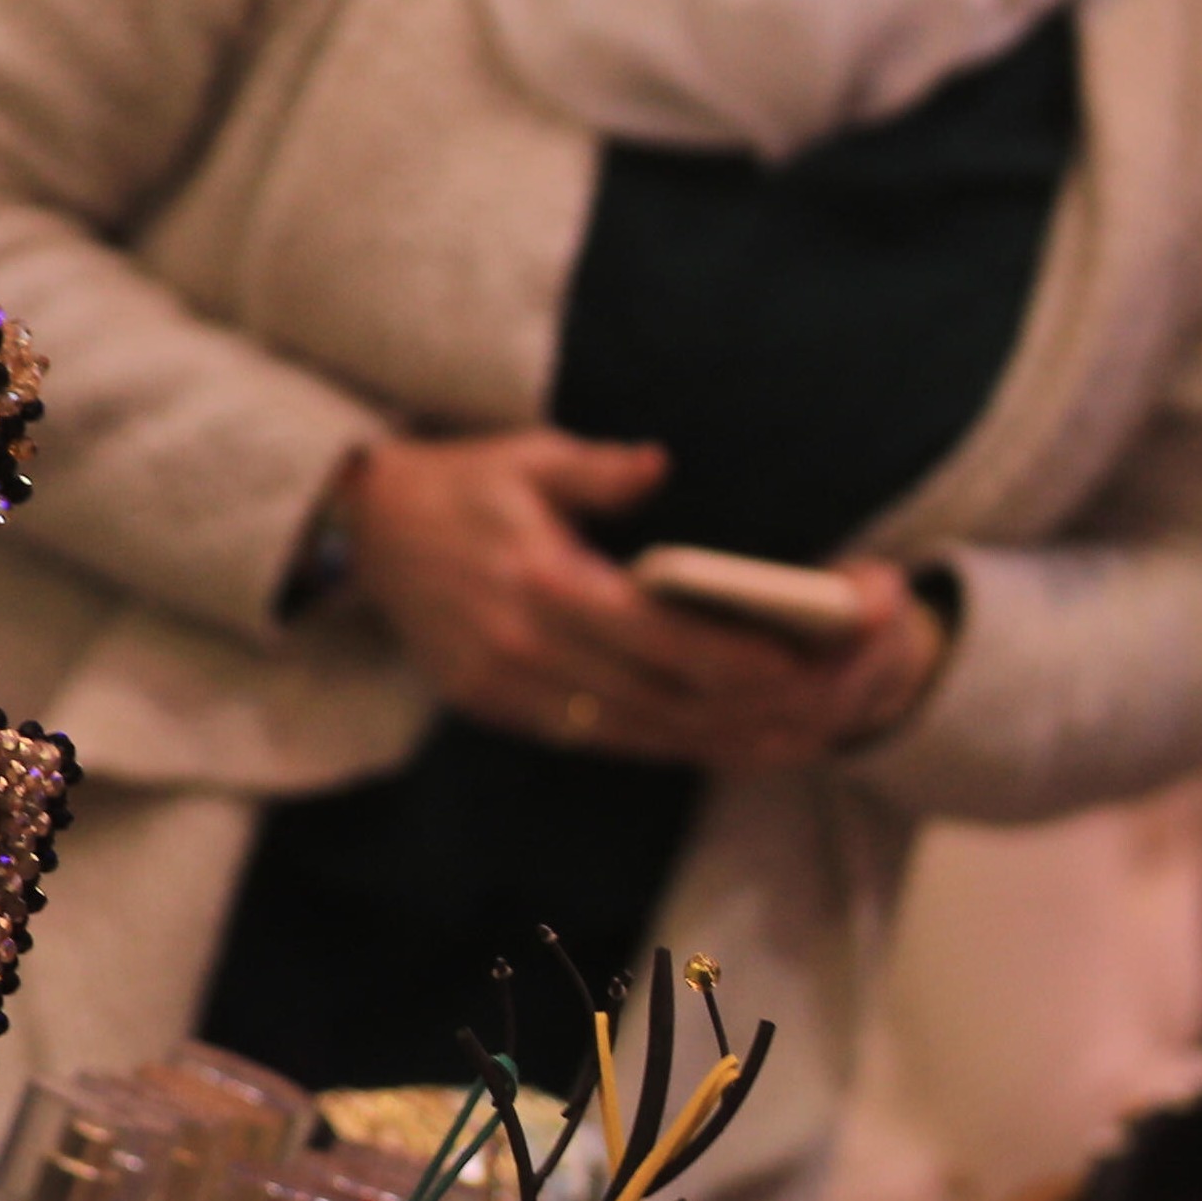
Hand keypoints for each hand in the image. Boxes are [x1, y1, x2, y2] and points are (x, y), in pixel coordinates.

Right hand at [330, 435, 941, 772]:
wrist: (362, 532)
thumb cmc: (462, 484)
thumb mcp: (526, 456)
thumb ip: (597, 471)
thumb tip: (656, 465)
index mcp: (540, 587)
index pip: (662, 639)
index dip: (740, 658)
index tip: (809, 660)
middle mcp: (527, 653)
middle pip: (667, 701)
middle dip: (759, 708)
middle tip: (839, 702)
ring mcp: (513, 694)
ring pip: (644, 736)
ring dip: (730, 742)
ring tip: (812, 735)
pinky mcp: (505, 713)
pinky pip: (609, 741)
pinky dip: (679, 744)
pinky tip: (736, 740)